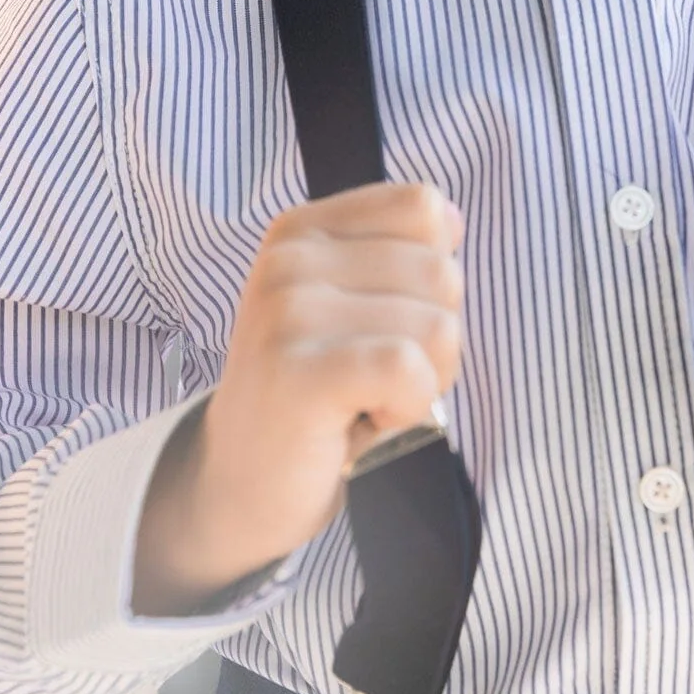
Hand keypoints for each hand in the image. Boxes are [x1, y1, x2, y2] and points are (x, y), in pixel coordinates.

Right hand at [134, 182, 463, 613]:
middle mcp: (289, 258)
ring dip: (425, 380)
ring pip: (437, 326)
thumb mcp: (353, 304)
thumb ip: (401, 254)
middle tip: (378, 378)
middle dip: (434, 338)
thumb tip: (454, 219)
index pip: (424, 208)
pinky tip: (368, 419)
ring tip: (369, 399)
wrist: (239, 485)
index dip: (434, 273)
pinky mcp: (299, 373)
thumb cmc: (317, 395)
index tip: (388, 320)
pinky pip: (409, 369)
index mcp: (303, 229)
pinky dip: (411, 405)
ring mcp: (288, 312)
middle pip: (441, 272)